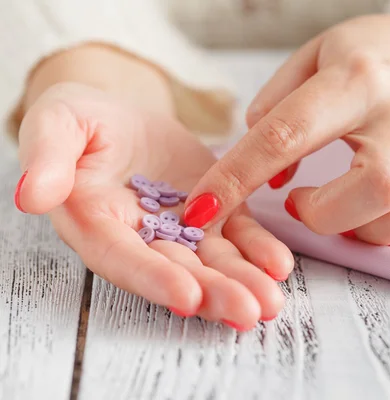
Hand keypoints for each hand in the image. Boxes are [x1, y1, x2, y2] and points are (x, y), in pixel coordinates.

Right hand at [15, 83, 293, 328]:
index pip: (123, 258)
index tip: (186, 296)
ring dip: (243, 282)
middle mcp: (142, 237)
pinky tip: (280, 264)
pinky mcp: (216, 213)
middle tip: (248, 311)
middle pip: (177, 271)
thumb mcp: (57, 125)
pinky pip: (239, 234)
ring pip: (214, 261)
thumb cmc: (82, 122)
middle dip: (213, 293)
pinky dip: (259, 249)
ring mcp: (184, 229)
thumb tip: (34, 195)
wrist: (123, 120)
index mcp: (97, 223)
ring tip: (271, 301)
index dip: (153, 278)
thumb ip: (48, 157)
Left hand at [183, 7, 389, 254]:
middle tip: (302, 205)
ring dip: (372, 232)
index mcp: (355, 78)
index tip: (203, 211)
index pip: (287, 133)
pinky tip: (387, 226)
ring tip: (345, 216)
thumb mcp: (315, 56)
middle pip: (375, 185)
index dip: (238, 177)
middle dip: (324, 215)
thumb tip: (265, 173)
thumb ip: (277, 105)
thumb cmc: (371, 56)